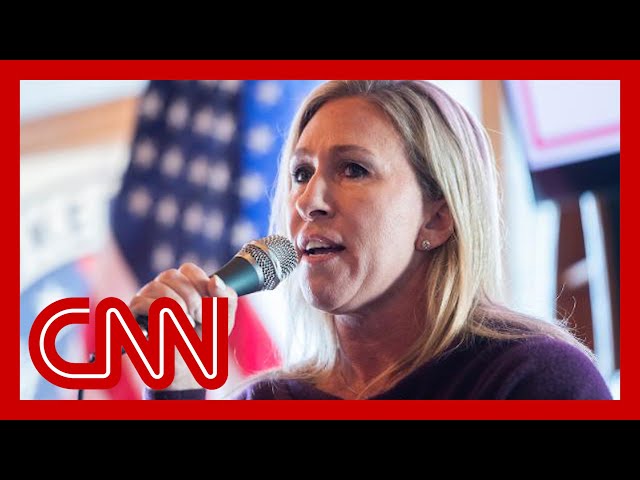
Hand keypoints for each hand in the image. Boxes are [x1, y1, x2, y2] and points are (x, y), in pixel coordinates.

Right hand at [129, 263, 237, 389]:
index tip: (209, 306)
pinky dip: (158, 315)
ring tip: (187, 325)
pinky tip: (169, 328)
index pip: (188, 269)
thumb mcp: (224, 318)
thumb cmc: (205, 340)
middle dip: (191, 297)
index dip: (201, 285)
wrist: (189, 369)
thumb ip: (227, 297)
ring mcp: (144, 301)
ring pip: (156, 288)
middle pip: (171, 275)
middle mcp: (161, 289)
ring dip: (176, 306)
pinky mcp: (133, 317)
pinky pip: (140, 304)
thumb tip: (215, 280)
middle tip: (199, 318)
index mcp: (182, 284)